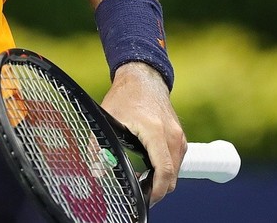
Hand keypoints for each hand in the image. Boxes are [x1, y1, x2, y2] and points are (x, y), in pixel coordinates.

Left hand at [101, 62, 186, 204]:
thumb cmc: (125, 96)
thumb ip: (100, 145)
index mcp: (155, 130)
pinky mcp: (180, 136)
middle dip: (158, 189)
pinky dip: (166, 168)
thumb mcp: (108, 118)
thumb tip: (96, 171)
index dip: (155, 191)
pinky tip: (150, 169)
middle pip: (172, 175)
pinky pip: (176, 160)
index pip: (163, 170)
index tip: (145, 199)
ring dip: (162, 179)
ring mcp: (178, 135)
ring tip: (143, 182)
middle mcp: (172, 134)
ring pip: (175, 169)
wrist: (143, 76)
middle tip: (140, 193)